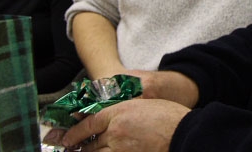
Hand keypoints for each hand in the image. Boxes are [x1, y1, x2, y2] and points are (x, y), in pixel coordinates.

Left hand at [61, 98, 190, 151]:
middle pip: (90, 143)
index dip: (75, 132)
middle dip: (79, 148)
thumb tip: (108, 120)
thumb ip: (123, 111)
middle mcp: (116, 131)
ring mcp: (121, 148)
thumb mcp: (143, 104)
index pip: (89, 123)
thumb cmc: (168, 116)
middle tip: (72, 149)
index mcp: (119, 112)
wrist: (183, 132)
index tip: (68, 138)